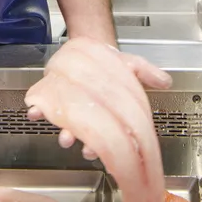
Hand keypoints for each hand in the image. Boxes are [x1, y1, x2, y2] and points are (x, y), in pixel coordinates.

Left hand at [25, 37, 171, 201]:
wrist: (89, 49)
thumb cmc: (111, 65)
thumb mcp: (132, 65)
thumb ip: (146, 73)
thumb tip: (166, 81)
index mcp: (112, 115)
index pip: (115, 136)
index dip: (114, 146)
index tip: (113, 152)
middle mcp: (92, 118)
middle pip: (91, 138)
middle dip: (90, 146)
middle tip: (87, 150)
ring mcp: (72, 112)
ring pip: (68, 130)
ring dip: (66, 135)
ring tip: (66, 136)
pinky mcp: (53, 101)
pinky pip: (43, 110)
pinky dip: (37, 111)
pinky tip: (35, 112)